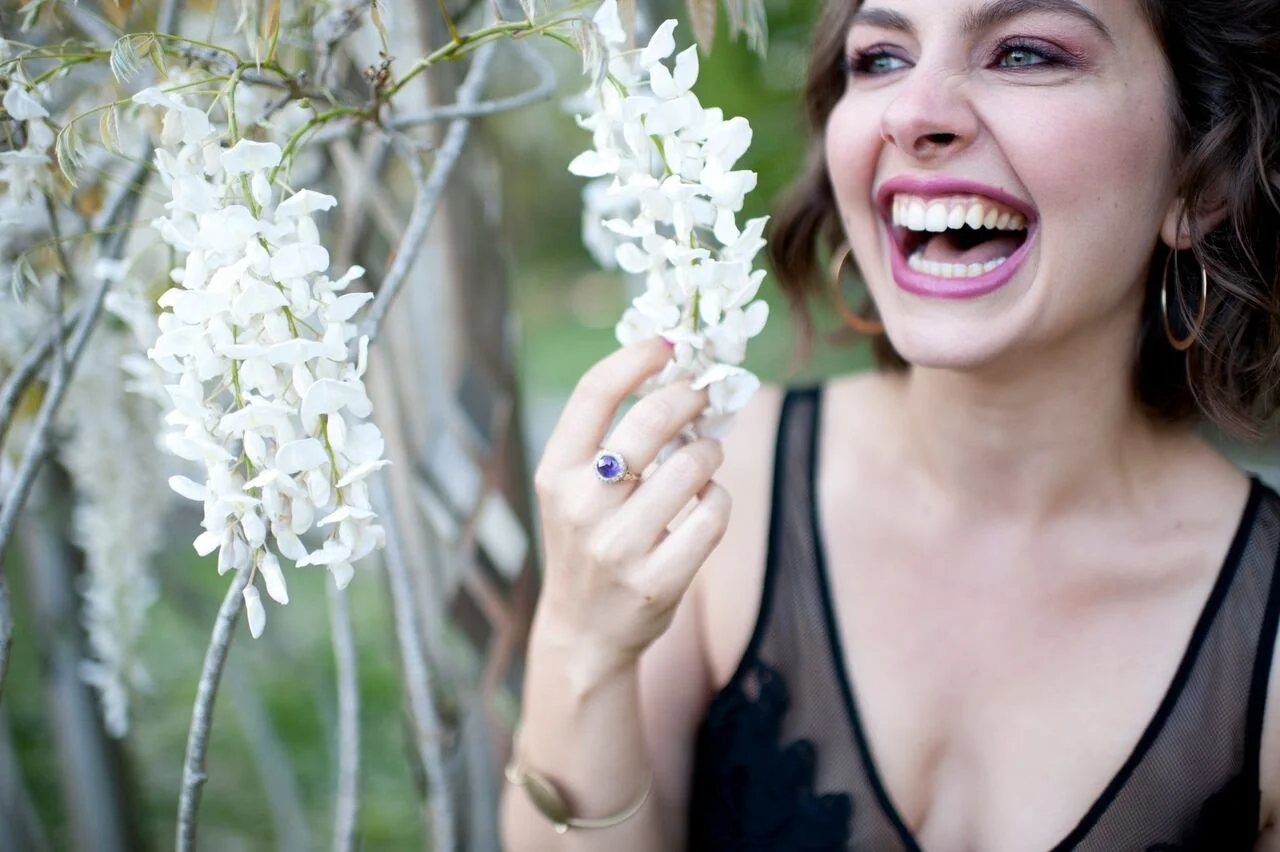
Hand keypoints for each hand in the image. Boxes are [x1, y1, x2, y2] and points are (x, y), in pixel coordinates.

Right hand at [531, 338, 731, 677]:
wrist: (584, 632)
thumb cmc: (588, 542)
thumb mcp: (572, 489)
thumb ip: (605, 437)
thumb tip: (667, 367)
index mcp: (554, 472)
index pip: (594, 393)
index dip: (638, 357)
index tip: (669, 342)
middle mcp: (580, 506)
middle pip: (651, 420)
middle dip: (690, 396)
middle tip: (704, 394)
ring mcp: (618, 547)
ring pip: (692, 466)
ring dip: (710, 452)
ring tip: (705, 456)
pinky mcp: (658, 581)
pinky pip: (713, 515)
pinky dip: (719, 499)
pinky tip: (708, 502)